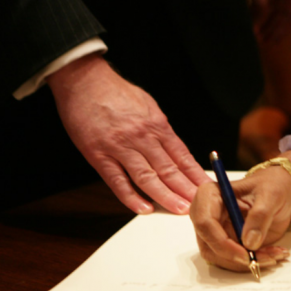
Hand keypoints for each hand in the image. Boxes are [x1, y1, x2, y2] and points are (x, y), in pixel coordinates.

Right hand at [47, 53, 212, 214]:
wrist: (84, 80)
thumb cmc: (116, 92)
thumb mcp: (148, 106)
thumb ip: (160, 130)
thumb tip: (175, 151)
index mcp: (157, 126)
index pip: (182, 156)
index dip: (195, 175)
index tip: (207, 189)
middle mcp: (142, 137)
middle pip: (169, 169)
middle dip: (186, 190)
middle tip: (199, 207)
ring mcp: (120, 147)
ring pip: (147, 177)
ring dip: (165, 196)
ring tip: (179, 210)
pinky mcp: (98, 154)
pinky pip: (117, 180)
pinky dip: (131, 196)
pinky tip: (144, 208)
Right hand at [190, 151, 290, 272]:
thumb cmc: (279, 182)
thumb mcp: (271, 193)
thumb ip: (258, 215)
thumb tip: (247, 240)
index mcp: (211, 194)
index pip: (201, 221)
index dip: (218, 240)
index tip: (242, 252)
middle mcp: (211, 214)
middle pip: (209, 245)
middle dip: (236, 257)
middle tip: (263, 259)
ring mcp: (221, 230)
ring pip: (222, 257)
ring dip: (247, 262)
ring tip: (275, 255)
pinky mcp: (235, 242)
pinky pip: (238, 259)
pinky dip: (255, 262)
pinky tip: (275, 255)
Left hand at [241, 0, 290, 42]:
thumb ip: (259, 1)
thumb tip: (258, 23)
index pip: (289, 14)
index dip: (280, 29)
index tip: (269, 40)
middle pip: (290, 15)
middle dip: (278, 30)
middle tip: (266, 43)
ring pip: (286, 11)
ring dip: (275, 24)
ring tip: (264, 36)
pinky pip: (281, 5)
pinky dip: (273, 15)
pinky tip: (264, 23)